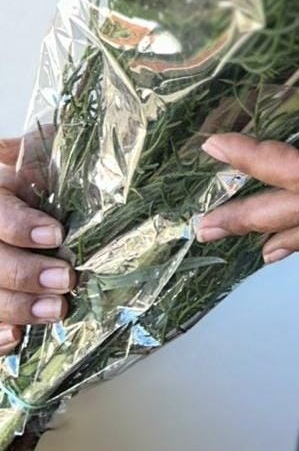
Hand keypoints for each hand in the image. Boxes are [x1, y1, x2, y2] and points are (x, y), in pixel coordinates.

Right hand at [0, 135, 73, 352]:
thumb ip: (61, 151)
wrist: (36, 193)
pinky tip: (14, 338)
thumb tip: (101, 143)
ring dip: (14, 307)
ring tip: (55, 310)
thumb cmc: (49, 167)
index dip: (19, 225)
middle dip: (23, 273)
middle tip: (65, 281)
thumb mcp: (53, 150)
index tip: (56, 235)